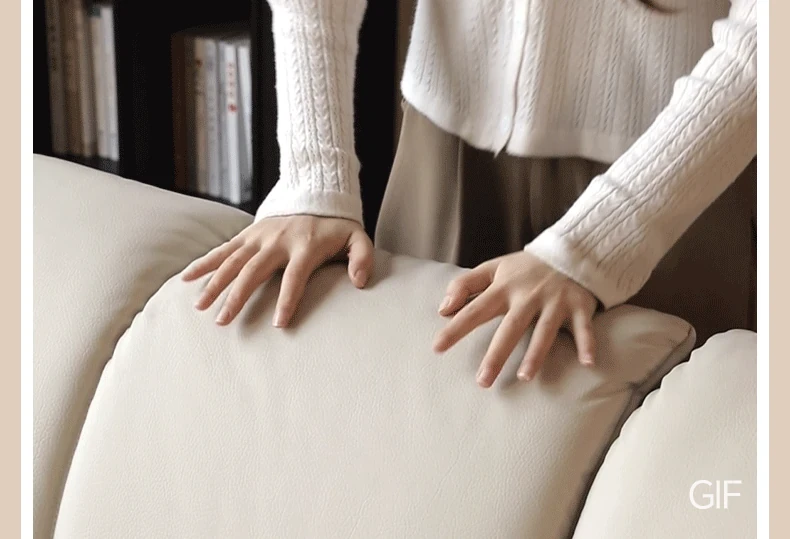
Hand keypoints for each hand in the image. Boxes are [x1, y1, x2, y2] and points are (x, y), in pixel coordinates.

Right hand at [181, 215, 373, 326]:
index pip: (295, 277)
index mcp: (305, 247)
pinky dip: (204, 262)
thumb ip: (362, 258)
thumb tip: (360, 282)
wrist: (316, 194)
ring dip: (214, 283)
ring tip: (200, 307)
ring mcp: (259, 236)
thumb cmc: (337, 226)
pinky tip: (185, 278)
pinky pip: (223, 249)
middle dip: (237, 296)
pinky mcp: (248, 234)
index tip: (279, 325)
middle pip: (254, 271)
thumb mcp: (358, 238)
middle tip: (223, 321)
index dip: (288, 300)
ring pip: (232, 261)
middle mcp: (278, 241)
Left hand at [432, 250, 597, 387]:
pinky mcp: (579, 306)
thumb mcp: (494, 268)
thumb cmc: (527, 267)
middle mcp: (529, 296)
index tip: (437, 347)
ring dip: (536, 353)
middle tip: (482, 381)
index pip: (475, 310)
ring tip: (525, 377)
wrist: (572, 250)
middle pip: (510, 327)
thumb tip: (442, 309)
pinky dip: (587, 343)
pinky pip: (584, 327)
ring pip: (545, 330)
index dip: (456, 328)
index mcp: (505, 287)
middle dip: (496, 354)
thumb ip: (465, 285)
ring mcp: (555, 301)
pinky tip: (588, 363)